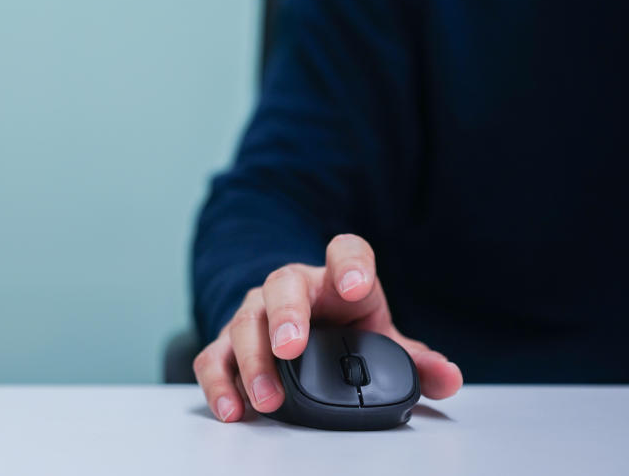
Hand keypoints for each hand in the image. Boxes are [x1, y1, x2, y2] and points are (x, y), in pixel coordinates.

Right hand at [193, 234, 462, 421]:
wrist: (299, 326)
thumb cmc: (343, 328)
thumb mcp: (380, 339)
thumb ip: (414, 360)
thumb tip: (448, 378)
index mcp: (336, 279)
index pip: (346, 252)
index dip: (350, 264)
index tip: (356, 286)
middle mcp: (291, 288)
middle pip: (282, 285)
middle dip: (285, 315)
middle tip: (290, 349)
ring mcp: (256, 313)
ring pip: (244, 323)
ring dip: (253, 362)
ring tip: (267, 399)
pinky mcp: (228, 342)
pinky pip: (213, 356)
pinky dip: (219, 383)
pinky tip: (233, 410)